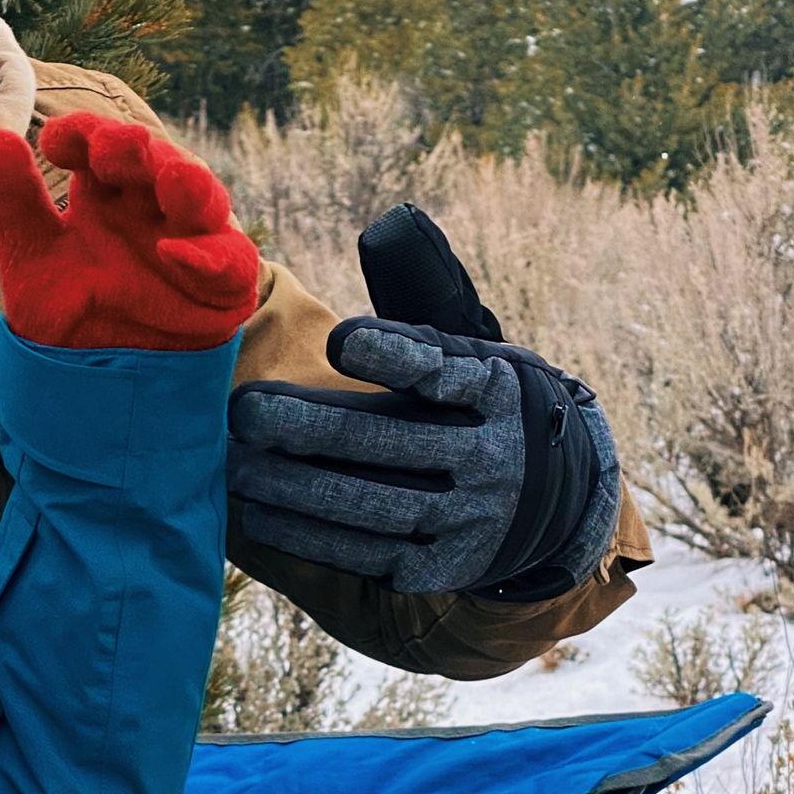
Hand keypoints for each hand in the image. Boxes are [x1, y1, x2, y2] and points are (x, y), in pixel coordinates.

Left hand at [0, 112, 258, 351]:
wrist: (93, 378)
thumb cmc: (66, 304)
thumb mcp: (31, 253)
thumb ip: (14, 199)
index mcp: (104, 189)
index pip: (96, 144)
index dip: (82, 135)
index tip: (55, 142)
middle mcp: (150, 203)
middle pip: (152, 162)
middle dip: (136, 151)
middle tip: (113, 146)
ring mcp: (191, 238)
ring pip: (200, 199)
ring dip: (188, 184)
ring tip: (173, 178)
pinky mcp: (222, 283)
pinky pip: (228, 264)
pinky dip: (207, 258)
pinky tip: (175, 254)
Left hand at [227, 205, 618, 597]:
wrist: (559, 498)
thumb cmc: (483, 401)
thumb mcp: (477, 344)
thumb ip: (427, 296)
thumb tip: (386, 228)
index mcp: (497, 388)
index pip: (441, 368)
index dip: (391, 353)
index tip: (336, 339)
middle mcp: (493, 455)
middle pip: (390, 439)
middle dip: (309, 426)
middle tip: (242, 412)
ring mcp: (471, 518)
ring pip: (372, 504)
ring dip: (294, 489)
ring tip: (234, 468)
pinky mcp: (446, 565)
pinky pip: (369, 554)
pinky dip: (309, 536)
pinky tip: (257, 517)